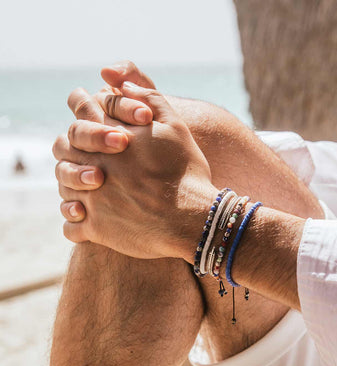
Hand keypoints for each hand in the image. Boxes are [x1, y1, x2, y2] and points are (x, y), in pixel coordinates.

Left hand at [54, 81, 216, 259]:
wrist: (192, 217)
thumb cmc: (187, 172)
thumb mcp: (176, 126)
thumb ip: (149, 98)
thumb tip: (120, 83)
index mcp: (110, 137)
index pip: (82, 111)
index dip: (80, 105)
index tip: (80, 103)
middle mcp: (93, 164)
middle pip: (62, 147)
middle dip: (69, 145)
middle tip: (77, 149)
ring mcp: (91, 199)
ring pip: (63, 186)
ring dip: (70, 184)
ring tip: (84, 185)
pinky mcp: (96, 229)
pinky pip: (71, 226)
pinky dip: (76, 221)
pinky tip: (87, 217)